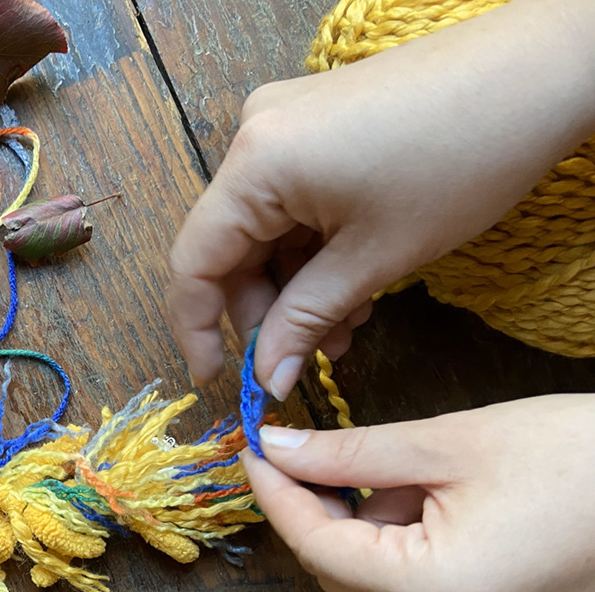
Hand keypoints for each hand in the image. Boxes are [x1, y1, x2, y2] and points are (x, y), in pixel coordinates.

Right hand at [168, 0, 594, 399]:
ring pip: (264, 227)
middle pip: (229, 245)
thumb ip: (306, 320)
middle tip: (307, 358)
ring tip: (346, 327)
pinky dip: (313, 248)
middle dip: (265, 310)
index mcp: (255, 164)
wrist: (538, 72)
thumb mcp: (375, 257)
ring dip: (296, 285)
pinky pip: (291, 200)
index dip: (197, 328)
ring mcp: (284, 123)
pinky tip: (352, 284)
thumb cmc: (463, 158)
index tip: (219, 379)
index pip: (194, 261)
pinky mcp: (315, 122)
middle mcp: (253, 135)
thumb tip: (267, 378)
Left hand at [242, 395, 594, 591]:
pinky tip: (421, 496)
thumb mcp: (450, 441)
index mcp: (440, 590)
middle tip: (301, 451)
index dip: (277, 497)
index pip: (319, 549)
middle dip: (312, 511)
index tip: (254, 451)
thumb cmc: (578, 455)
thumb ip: (351, 452)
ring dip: (359, 525)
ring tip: (393, 468)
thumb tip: (280, 449)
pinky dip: (396, 542)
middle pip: (340, 574)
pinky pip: (412, 589)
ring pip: (373, 583)